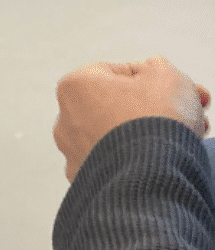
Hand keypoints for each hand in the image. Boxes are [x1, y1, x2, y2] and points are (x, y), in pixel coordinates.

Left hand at [54, 56, 210, 180]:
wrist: (152, 173)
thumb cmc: (154, 123)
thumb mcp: (167, 76)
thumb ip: (156, 68)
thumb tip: (151, 74)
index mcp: (75, 86)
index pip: (119, 73)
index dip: (154, 80)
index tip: (176, 90)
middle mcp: (65, 121)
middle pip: (118, 106)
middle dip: (154, 108)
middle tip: (183, 112)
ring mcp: (73, 154)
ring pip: (118, 136)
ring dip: (147, 133)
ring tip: (178, 137)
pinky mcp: (85, 180)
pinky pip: (115, 162)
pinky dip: (135, 159)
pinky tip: (160, 159)